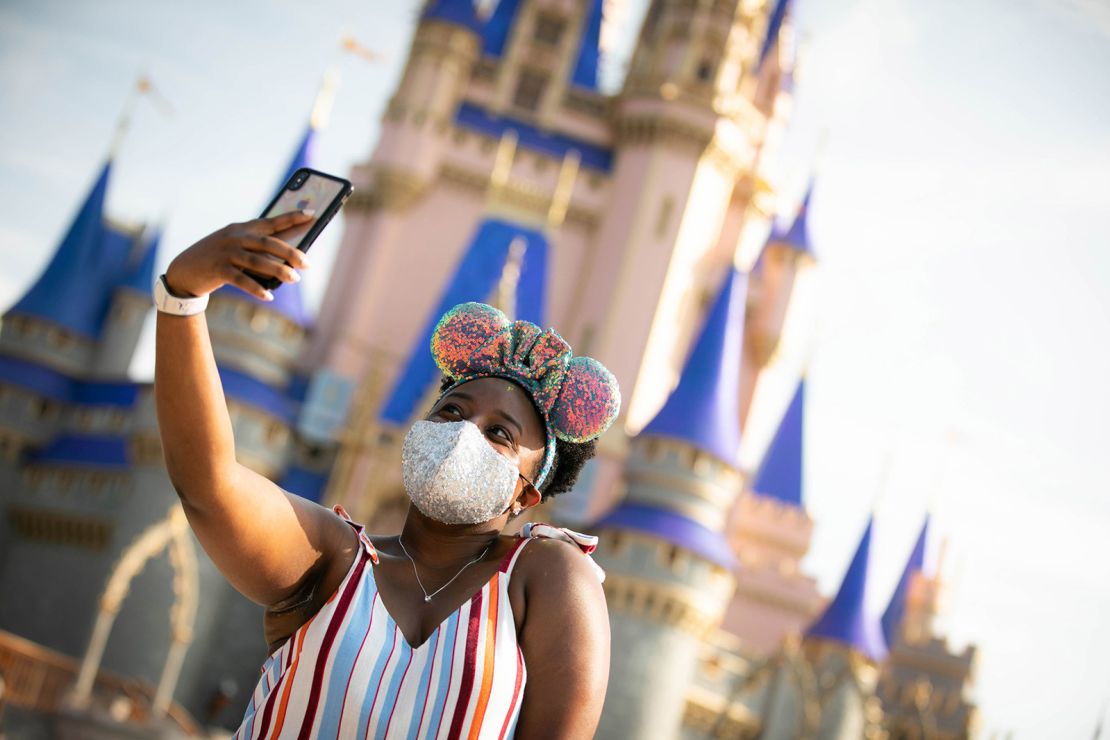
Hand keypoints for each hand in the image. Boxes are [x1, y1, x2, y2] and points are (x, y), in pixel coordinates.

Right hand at [164, 210, 314, 300]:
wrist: (183, 271)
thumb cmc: (217, 258)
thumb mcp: (235, 247)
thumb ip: (257, 248)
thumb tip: (287, 259)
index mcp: (241, 229)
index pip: (271, 222)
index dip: (291, 218)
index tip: (312, 215)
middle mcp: (234, 238)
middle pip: (268, 243)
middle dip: (290, 252)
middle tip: (308, 263)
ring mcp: (226, 253)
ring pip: (258, 261)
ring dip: (278, 271)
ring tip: (295, 279)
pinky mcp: (218, 270)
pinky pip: (241, 280)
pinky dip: (256, 288)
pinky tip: (268, 296)